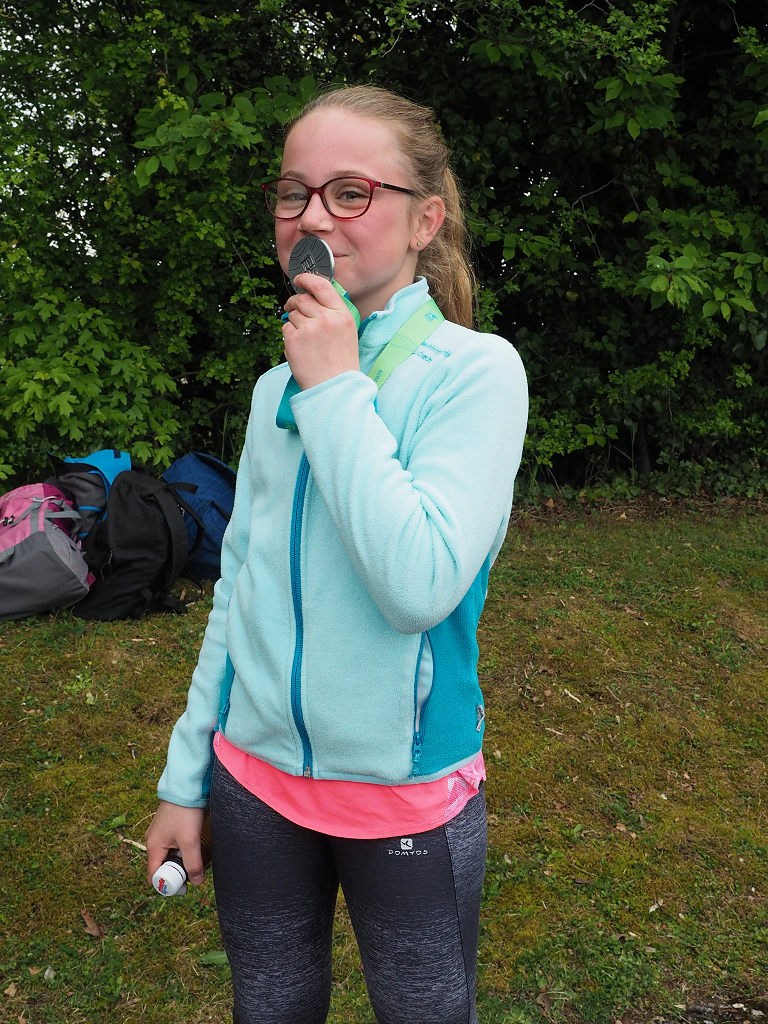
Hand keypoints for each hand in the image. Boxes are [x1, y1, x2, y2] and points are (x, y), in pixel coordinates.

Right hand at [145, 801, 205, 886]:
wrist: (186, 785)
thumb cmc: (184, 812)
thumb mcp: (190, 841)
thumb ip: (193, 863)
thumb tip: (197, 882)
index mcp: (152, 847)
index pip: (153, 875)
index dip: (167, 885)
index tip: (184, 887)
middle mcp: (153, 840)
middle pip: (163, 866)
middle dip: (177, 871)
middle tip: (194, 871)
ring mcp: (160, 832)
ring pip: (170, 854)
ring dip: (182, 859)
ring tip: (198, 856)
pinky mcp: (169, 825)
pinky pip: (173, 844)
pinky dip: (183, 848)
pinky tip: (196, 844)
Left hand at [282, 273, 359, 389]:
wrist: (334, 387)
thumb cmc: (341, 362)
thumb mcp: (348, 332)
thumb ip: (333, 312)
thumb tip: (312, 296)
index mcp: (342, 315)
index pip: (321, 286)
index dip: (307, 279)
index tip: (299, 279)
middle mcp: (326, 319)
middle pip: (303, 299)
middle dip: (295, 303)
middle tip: (293, 309)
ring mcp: (309, 329)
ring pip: (292, 313)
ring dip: (293, 321)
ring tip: (304, 338)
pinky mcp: (294, 340)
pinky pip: (285, 328)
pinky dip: (289, 335)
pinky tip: (300, 347)